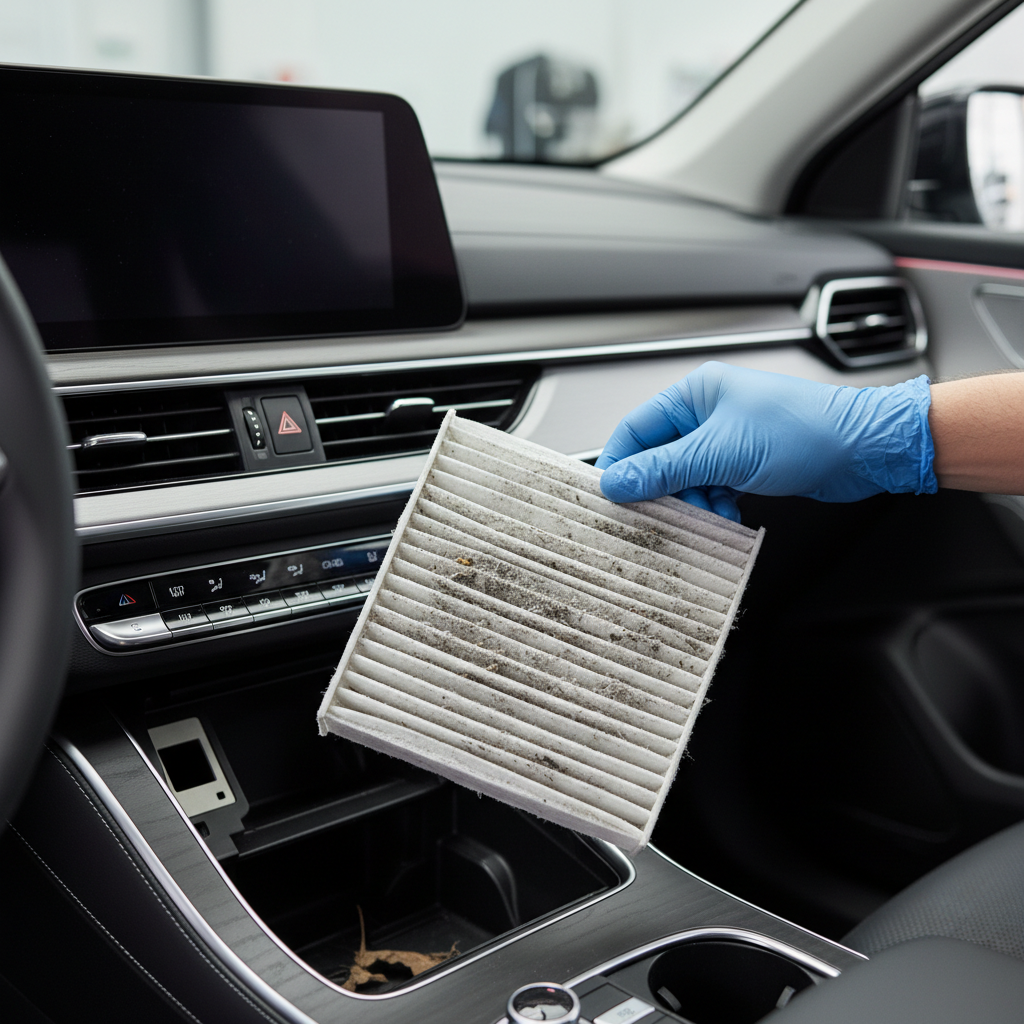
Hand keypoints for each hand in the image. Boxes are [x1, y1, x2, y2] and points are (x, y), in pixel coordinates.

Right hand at [595, 361, 936, 521]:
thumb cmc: (805, 431)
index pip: (635, 429)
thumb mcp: (722, 453)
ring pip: (685, 478)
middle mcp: (707, 413)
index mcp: (695, 394)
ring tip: (704, 515)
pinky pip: (711, 487)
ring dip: (691, 503)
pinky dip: (714, 506)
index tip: (608, 496)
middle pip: (659, 458)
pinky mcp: (745, 462)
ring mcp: (727, 438)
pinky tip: (726, 514)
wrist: (865, 448)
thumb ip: (664, 469)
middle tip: (653, 516)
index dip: (619, 464)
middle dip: (660, 490)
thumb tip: (617, 481)